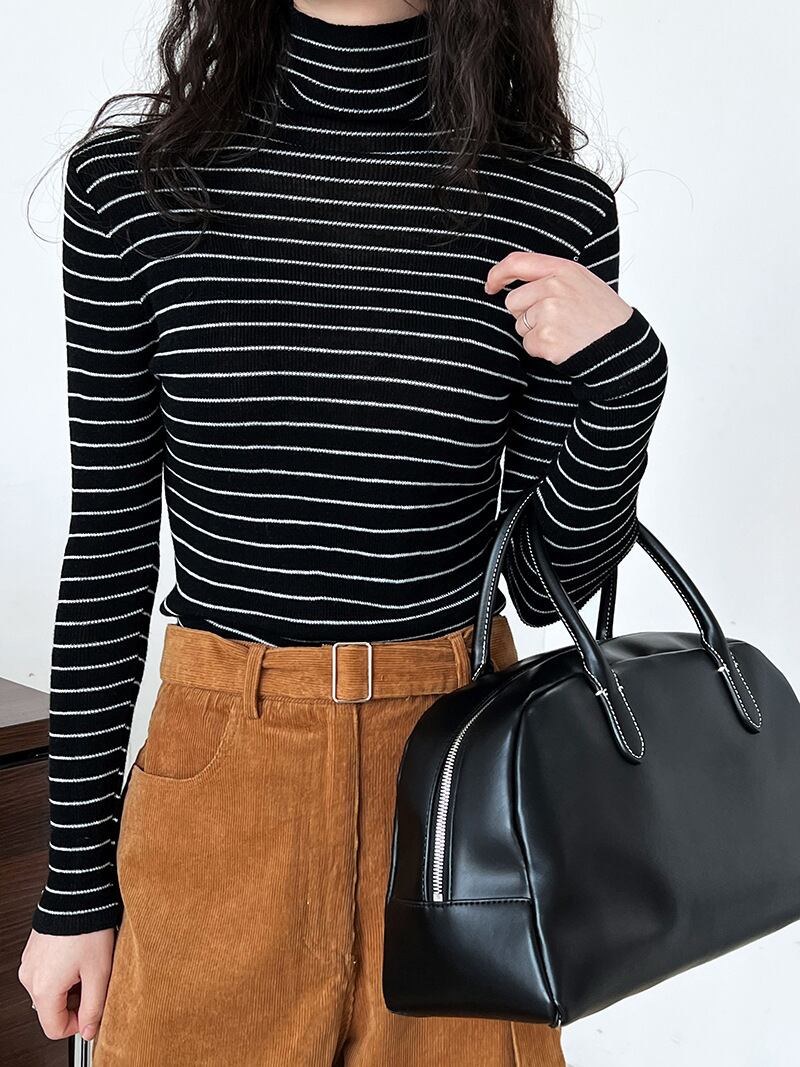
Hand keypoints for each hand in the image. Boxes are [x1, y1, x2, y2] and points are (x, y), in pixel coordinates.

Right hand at [18, 926, 114, 1041]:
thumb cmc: (88, 928)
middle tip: (94, 980)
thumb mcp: (99, 972)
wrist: (78, 894)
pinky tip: (78, 954)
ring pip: (50, 991)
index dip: (78, 1024)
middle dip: (76, 1001)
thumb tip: (89, 1030)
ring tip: (87, 964)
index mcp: (44, 989)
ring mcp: (30, 963)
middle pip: (52, 1009)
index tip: (93, 1010)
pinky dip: (62, 972)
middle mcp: (30, 978)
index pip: (55, 1029)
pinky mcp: (33, 952)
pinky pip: (46, 974)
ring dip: (70, 986)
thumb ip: (94, 1007)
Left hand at [484, 251, 632, 364]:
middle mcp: (554, 287)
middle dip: (526, 314)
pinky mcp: (546, 337)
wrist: (621, 346)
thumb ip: (553, 277)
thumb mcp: (583, 283)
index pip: (517, 263)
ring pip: (519, 325)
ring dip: (535, 333)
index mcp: (563, 269)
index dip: (498, 274)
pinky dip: (541, 349)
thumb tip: (519, 282)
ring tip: (563, 332)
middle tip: (556, 320)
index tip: (490, 285)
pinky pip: (527, 344)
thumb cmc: (603, 316)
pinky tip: (563, 345)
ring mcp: (549, 312)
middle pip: (513, 302)